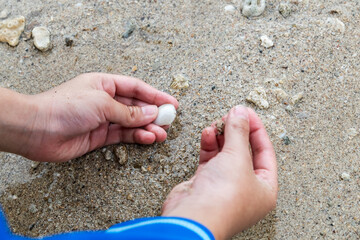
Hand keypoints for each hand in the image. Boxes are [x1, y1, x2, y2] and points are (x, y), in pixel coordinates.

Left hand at [20, 73, 177, 161]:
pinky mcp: (99, 136)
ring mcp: (102, 119)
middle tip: (169, 122)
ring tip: (162, 134)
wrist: (38, 129)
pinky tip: (148, 139)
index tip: (172, 103)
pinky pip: (123, 136)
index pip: (136, 88)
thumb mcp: (102, 104)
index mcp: (105, 84)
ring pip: (132, 123)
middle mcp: (105, 100)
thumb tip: (151, 113)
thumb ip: (129, 112)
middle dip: (153, 114)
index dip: (155, 95)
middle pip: (136, 107)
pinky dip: (136, 137)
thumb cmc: (65, 107)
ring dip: (148, 128)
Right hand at [161, 106, 277, 239]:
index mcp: (264, 188)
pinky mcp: (206, 183)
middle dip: (237, 132)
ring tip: (217, 123)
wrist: (193, 217)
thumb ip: (239, 131)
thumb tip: (240, 112)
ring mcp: (225, 186)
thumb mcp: (238, 157)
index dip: (257, 130)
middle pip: (245, 152)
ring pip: (226, 154)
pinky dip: (209, 145)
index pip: (265, 152)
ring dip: (221, 137)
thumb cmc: (223, 198)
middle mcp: (245, 188)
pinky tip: (207, 133)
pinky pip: (210, 159)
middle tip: (231, 115)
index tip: (248, 113)